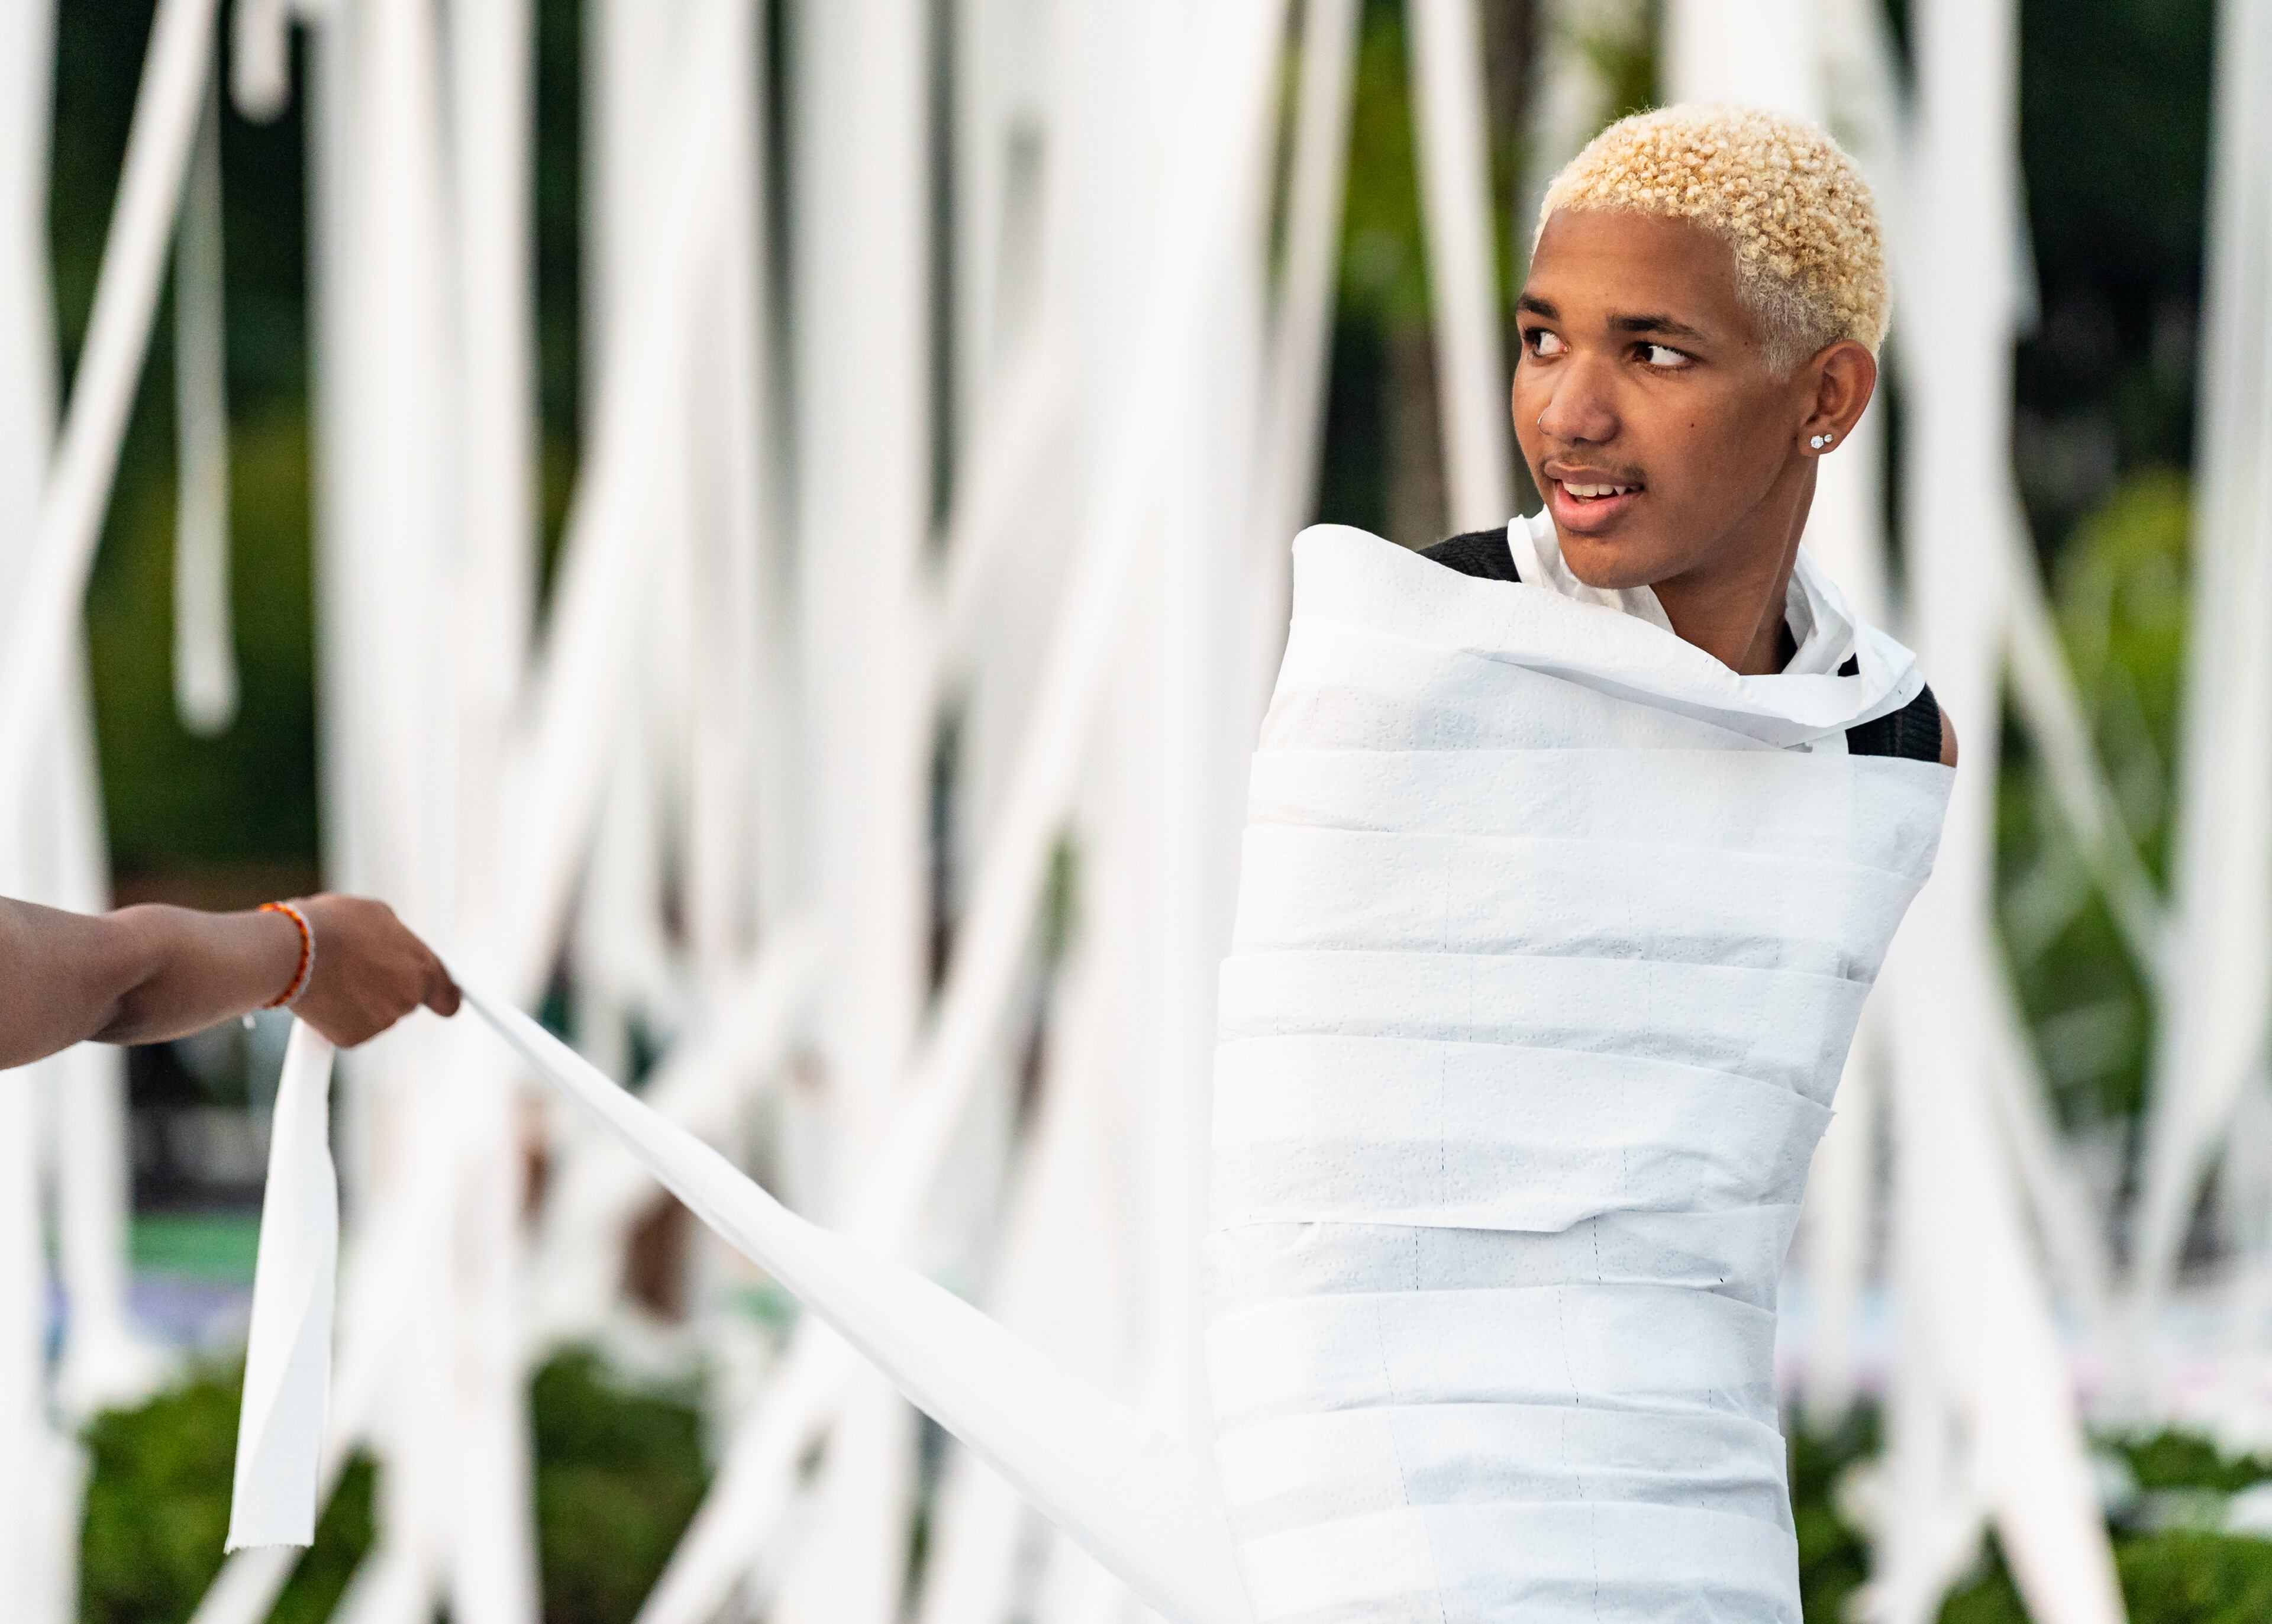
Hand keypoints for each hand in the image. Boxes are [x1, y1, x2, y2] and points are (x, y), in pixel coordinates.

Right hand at [287, 894, 460, 1046]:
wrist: (292, 950)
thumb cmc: (333, 924)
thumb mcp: (376, 915)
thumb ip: (398, 937)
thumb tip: (397, 944)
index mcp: (423, 967)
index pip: (448, 996)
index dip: (443, 997)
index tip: (442, 1000)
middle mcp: (409, 998)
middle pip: (406, 1000)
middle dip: (386, 988)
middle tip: (356, 968)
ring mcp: (382, 1021)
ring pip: (376, 1013)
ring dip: (361, 1000)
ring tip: (334, 975)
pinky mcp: (354, 1037)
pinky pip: (351, 1028)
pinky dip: (338, 1017)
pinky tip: (323, 995)